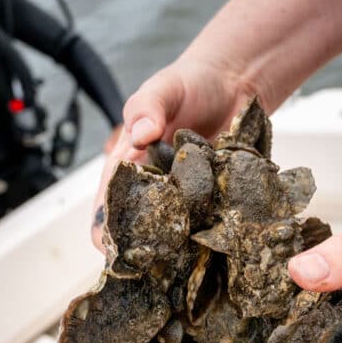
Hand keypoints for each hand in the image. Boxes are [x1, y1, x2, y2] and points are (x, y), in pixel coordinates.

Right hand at [91, 59, 259, 248]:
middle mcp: (155, 187)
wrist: (234, 81)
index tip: (113, 248)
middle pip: (141, 228)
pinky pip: (212, 221)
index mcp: (128, 166)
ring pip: (177, 232)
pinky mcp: (217, 198)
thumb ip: (147, 108)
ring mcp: (187, 196)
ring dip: (180, 245)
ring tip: (184, 257)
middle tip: (153, 261)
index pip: (109, 206)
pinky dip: (212, 231)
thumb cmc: (188, 84)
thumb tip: (142, 135)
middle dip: (144, 247)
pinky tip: (216, 241)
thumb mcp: (162, 88)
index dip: (107, 230)